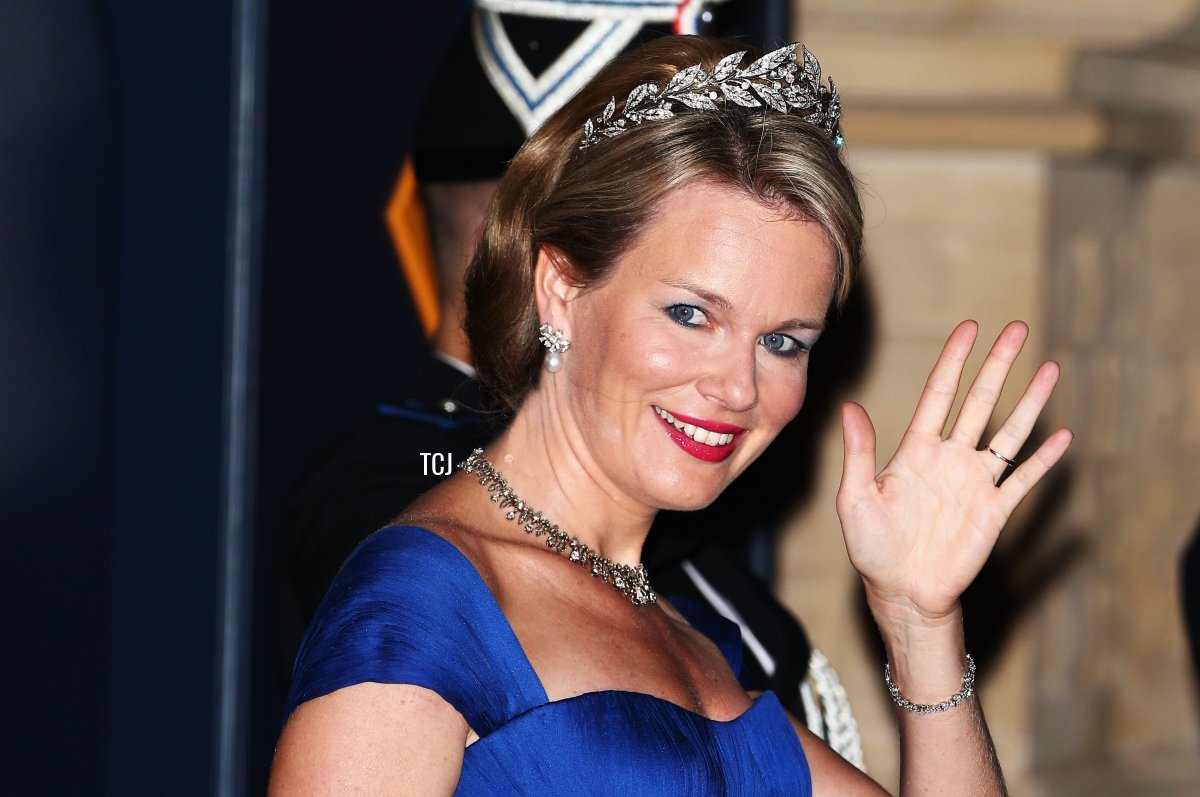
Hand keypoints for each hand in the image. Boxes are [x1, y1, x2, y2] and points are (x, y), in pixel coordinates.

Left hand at [836, 320, 1072, 627]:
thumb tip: (849, 406)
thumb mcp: (856, 497)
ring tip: (1050, 368)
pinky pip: (1023, 479)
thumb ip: (859, 452)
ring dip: (1030, 401)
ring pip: (1008, 432)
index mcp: (915, 450)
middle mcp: (949, 459)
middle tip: (1018, 329)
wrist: (900, 593)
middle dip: (999, 364)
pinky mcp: (994, 511)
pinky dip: (1043, 459)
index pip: (939, 394)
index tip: (969, 329)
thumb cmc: (871, 547)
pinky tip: (1062, 435)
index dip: (954, 361)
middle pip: (980, 401)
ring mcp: (975, 482)